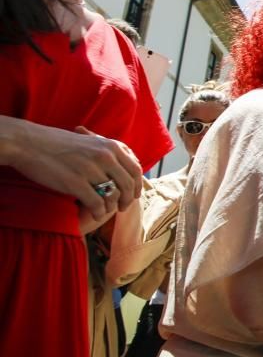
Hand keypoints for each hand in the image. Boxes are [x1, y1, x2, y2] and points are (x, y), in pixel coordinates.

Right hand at [1, 119, 142, 219]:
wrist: (30, 143)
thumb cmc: (60, 144)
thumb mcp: (91, 141)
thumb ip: (110, 151)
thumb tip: (130, 162)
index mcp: (111, 146)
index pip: (135, 170)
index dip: (138, 185)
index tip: (134, 195)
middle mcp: (105, 157)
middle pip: (128, 185)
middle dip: (128, 200)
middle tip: (122, 208)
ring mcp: (91, 170)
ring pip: (113, 196)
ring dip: (112, 207)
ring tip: (106, 210)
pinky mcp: (76, 183)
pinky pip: (97, 203)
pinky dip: (99, 212)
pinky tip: (95, 214)